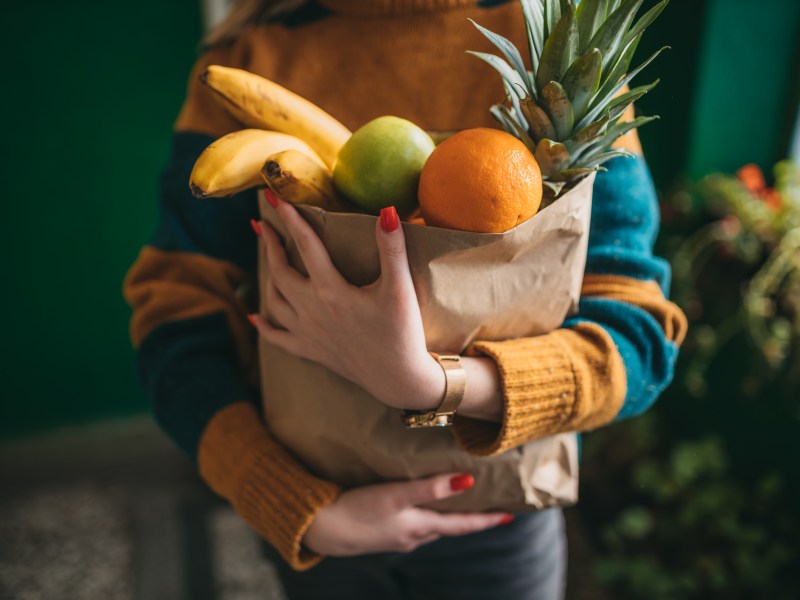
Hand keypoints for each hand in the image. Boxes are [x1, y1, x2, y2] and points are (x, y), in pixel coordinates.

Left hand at [249, 193, 443, 410]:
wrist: (399, 380)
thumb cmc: (402, 333)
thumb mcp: (400, 289)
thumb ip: (392, 249)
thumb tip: (387, 211)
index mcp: (331, 291)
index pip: (305, 245)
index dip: (290, 219)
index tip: (274, 198)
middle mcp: (312, 311)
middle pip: (281, 271)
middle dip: (270, 245)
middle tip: (262, 224)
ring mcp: (308, 333)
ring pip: (275, 300)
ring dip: (268, 276)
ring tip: (267, 258)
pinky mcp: (311, 351)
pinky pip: (278, 337)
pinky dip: (264, 325)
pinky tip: (254, 316)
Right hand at [302, 473, 512, 555]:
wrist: (319, 528)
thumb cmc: (357, 510)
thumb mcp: (395, 495)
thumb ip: (430, 488)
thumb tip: (468, 481)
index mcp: (419, 527)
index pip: (462, 525)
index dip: (486, 520)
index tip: (509, 516)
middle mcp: (413, 536)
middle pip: (450, 527)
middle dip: (471, 519)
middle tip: (491, 509)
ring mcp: (397, 537)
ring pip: (431, 526)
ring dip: (449, 517)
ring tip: (461, 504)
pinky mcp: (382, 533)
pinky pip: (413, 525)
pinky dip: (426, 516)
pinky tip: (419, 507)